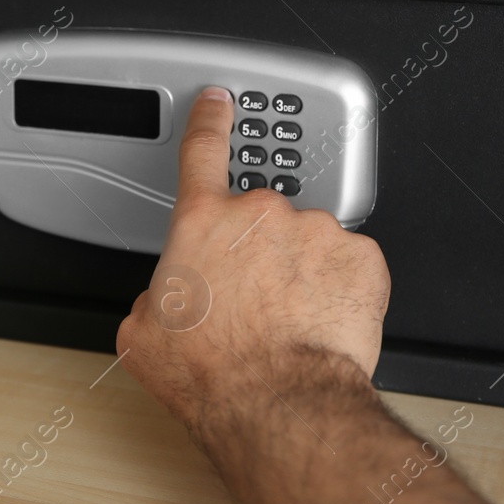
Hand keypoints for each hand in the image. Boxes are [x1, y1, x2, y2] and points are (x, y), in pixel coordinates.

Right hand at [117, 86, 390, 433]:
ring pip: (308, 243)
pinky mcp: (361, 258)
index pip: (202, 149)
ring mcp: (315, 231)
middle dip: (259, 251)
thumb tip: (161, 302)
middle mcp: (259, 214)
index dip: (209, 119)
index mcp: (202, 222)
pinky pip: (349, 265)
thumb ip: (153, 295)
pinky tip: (324, 321)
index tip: (219, 101)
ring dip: (301, 272)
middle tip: (254, 300)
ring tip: (291, 320)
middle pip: (259, 218)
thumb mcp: (142, 334)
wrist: (276, 402)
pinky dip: (340, 289)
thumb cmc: (212, 373)